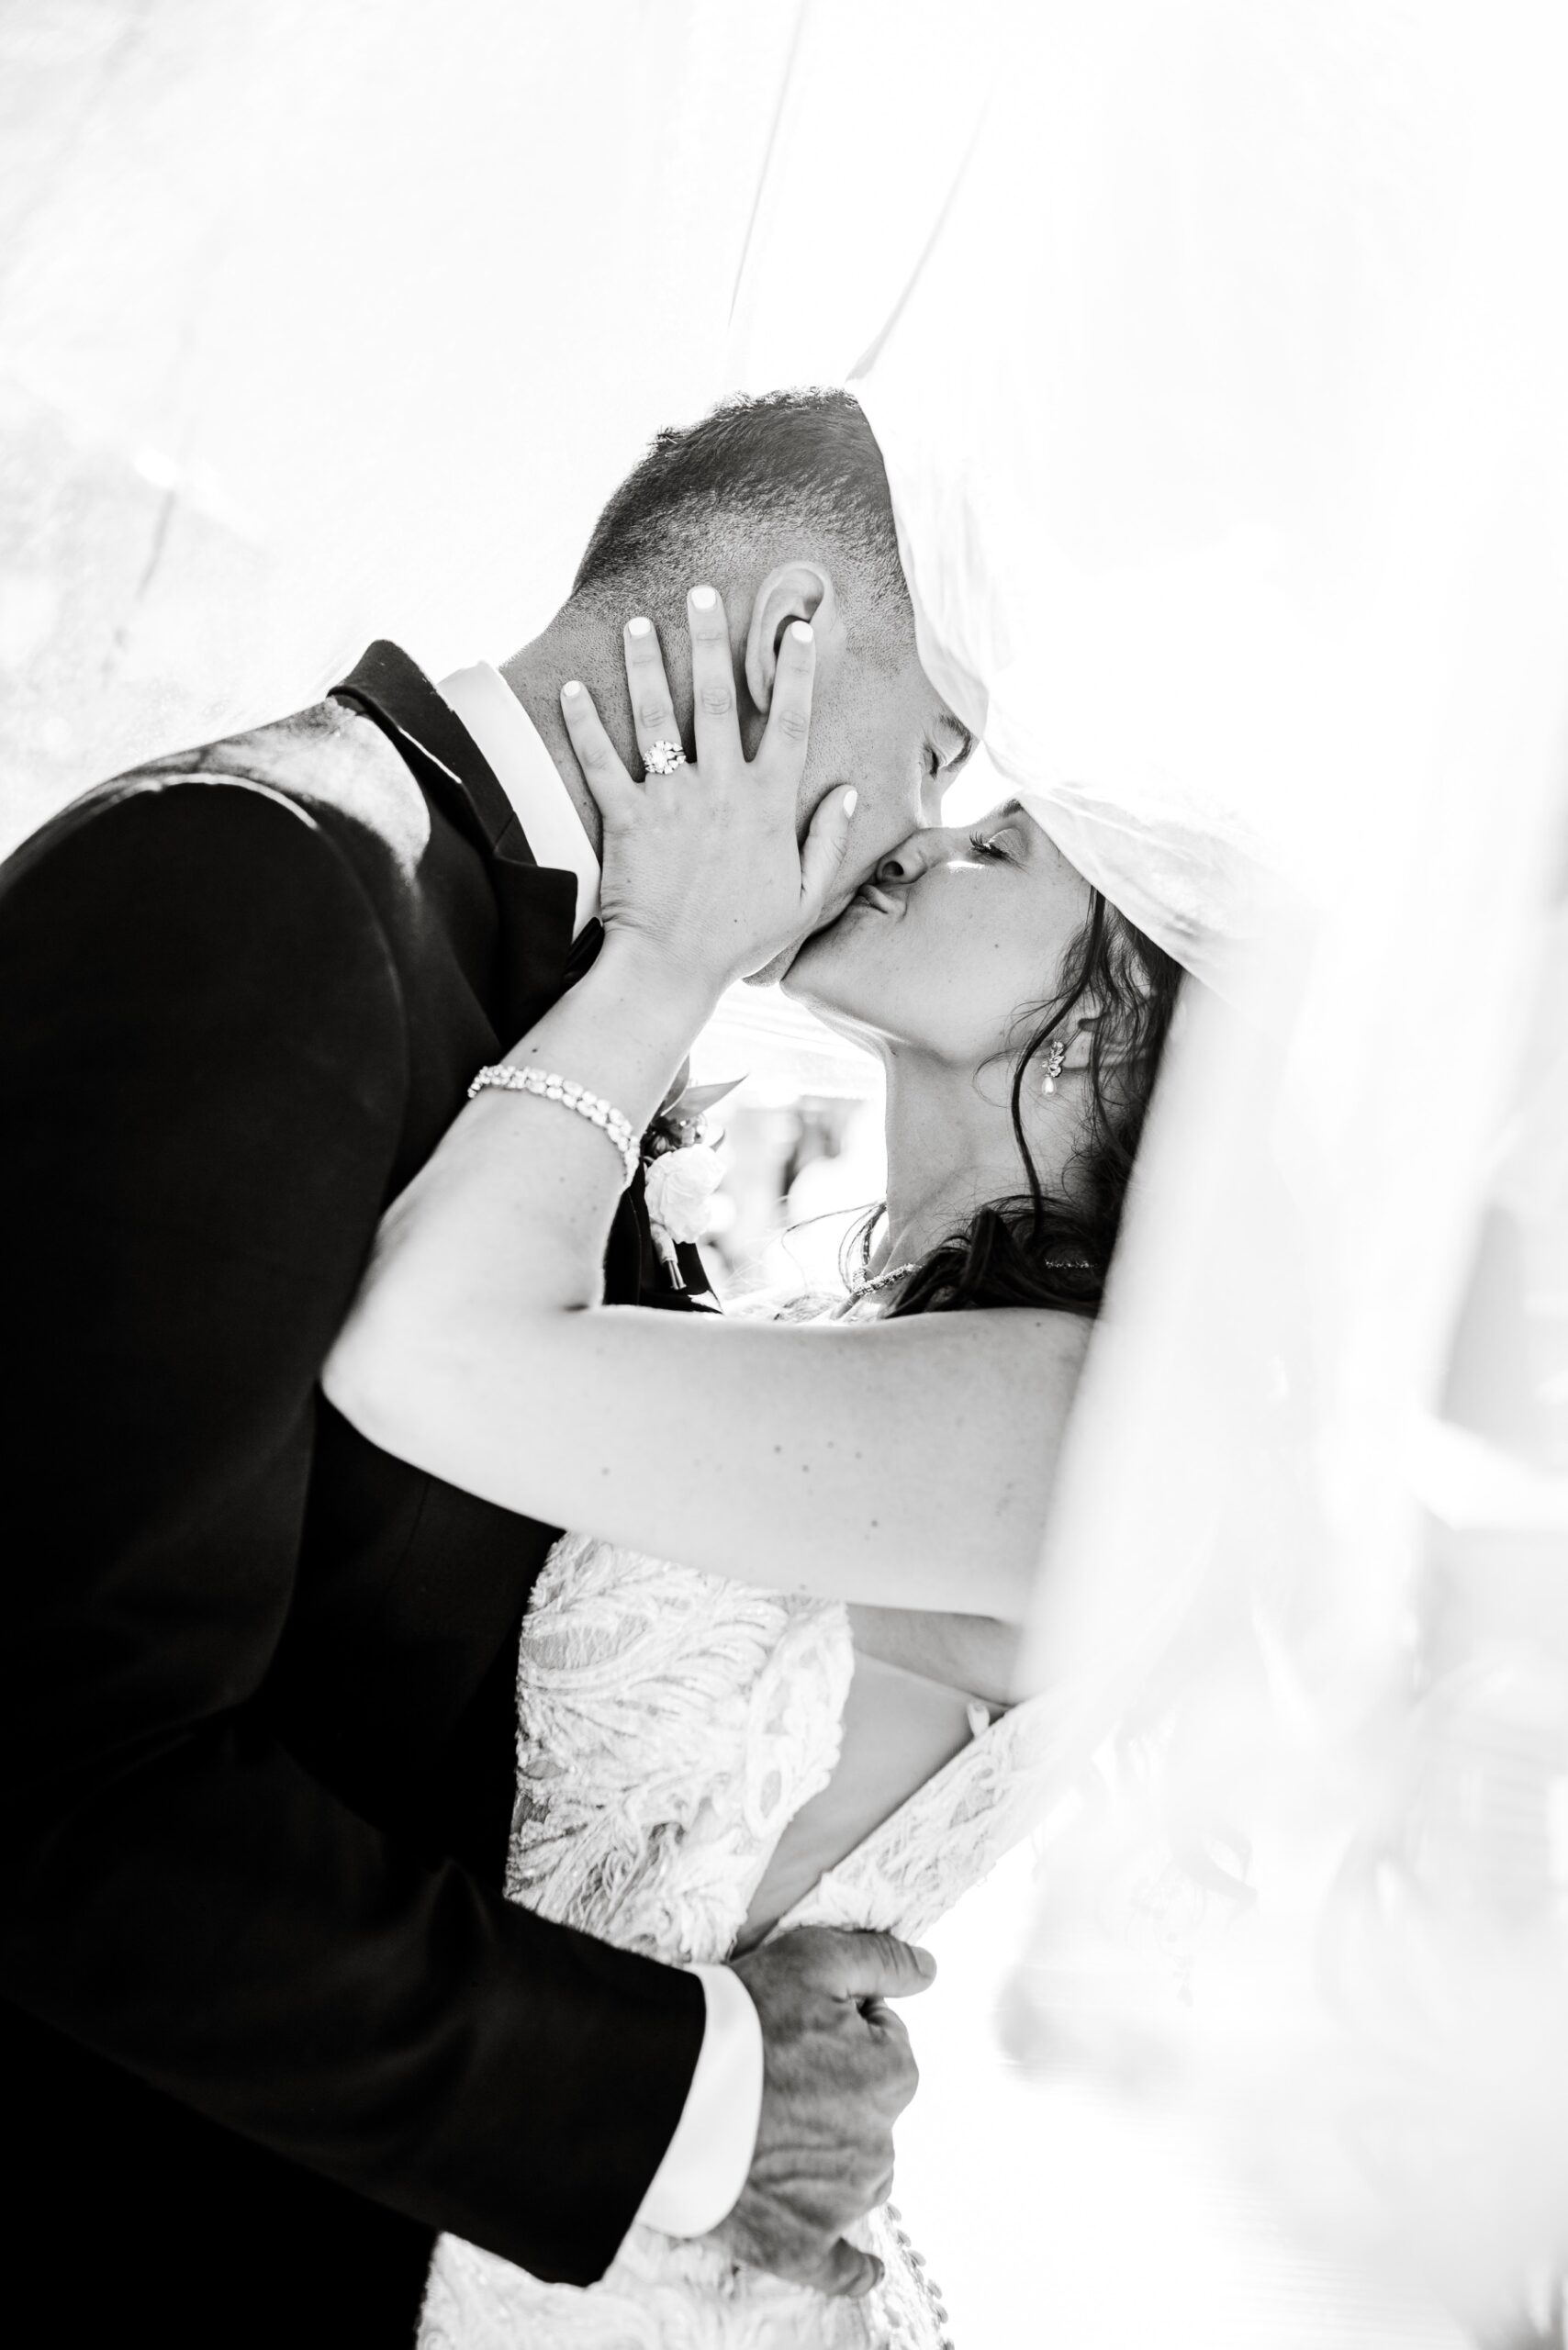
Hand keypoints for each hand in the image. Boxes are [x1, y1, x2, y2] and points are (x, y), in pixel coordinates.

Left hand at [559, 588, 856, 994]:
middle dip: (711, 639)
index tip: (796, 629)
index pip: (790, 722)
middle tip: (702, 592)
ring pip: (658, 715)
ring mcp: (671, 800)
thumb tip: (845, 793)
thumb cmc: (742, 938)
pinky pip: (600, 760)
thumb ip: (828, 842)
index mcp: (768, 804)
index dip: (795, 672)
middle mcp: (722, 788)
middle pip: (720, 697)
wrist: (674, 968)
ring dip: (646, 663)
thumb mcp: (805, 897)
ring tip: (638, 623)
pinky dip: (583, 722)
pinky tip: (571, 687)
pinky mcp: (625, 817)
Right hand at [714, 1926, 934, 2298]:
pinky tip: (865, 2270)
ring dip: (827, 2154)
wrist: (665, 2094)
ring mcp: (841, 2204)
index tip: (797, 2025)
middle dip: (835, 2088)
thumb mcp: (815, 1959)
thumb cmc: (742, 2020)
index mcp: (893, 2077)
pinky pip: (842, 2267)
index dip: (841, 2025)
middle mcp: (880, 2147)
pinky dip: (851, 2266)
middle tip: (772, 2073)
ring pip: (855, 2173)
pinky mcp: (800, 2247)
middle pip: (869, 2107)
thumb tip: (929, 1970)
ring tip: (765, 2127)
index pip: (883, 2041)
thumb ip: (882, 1961)